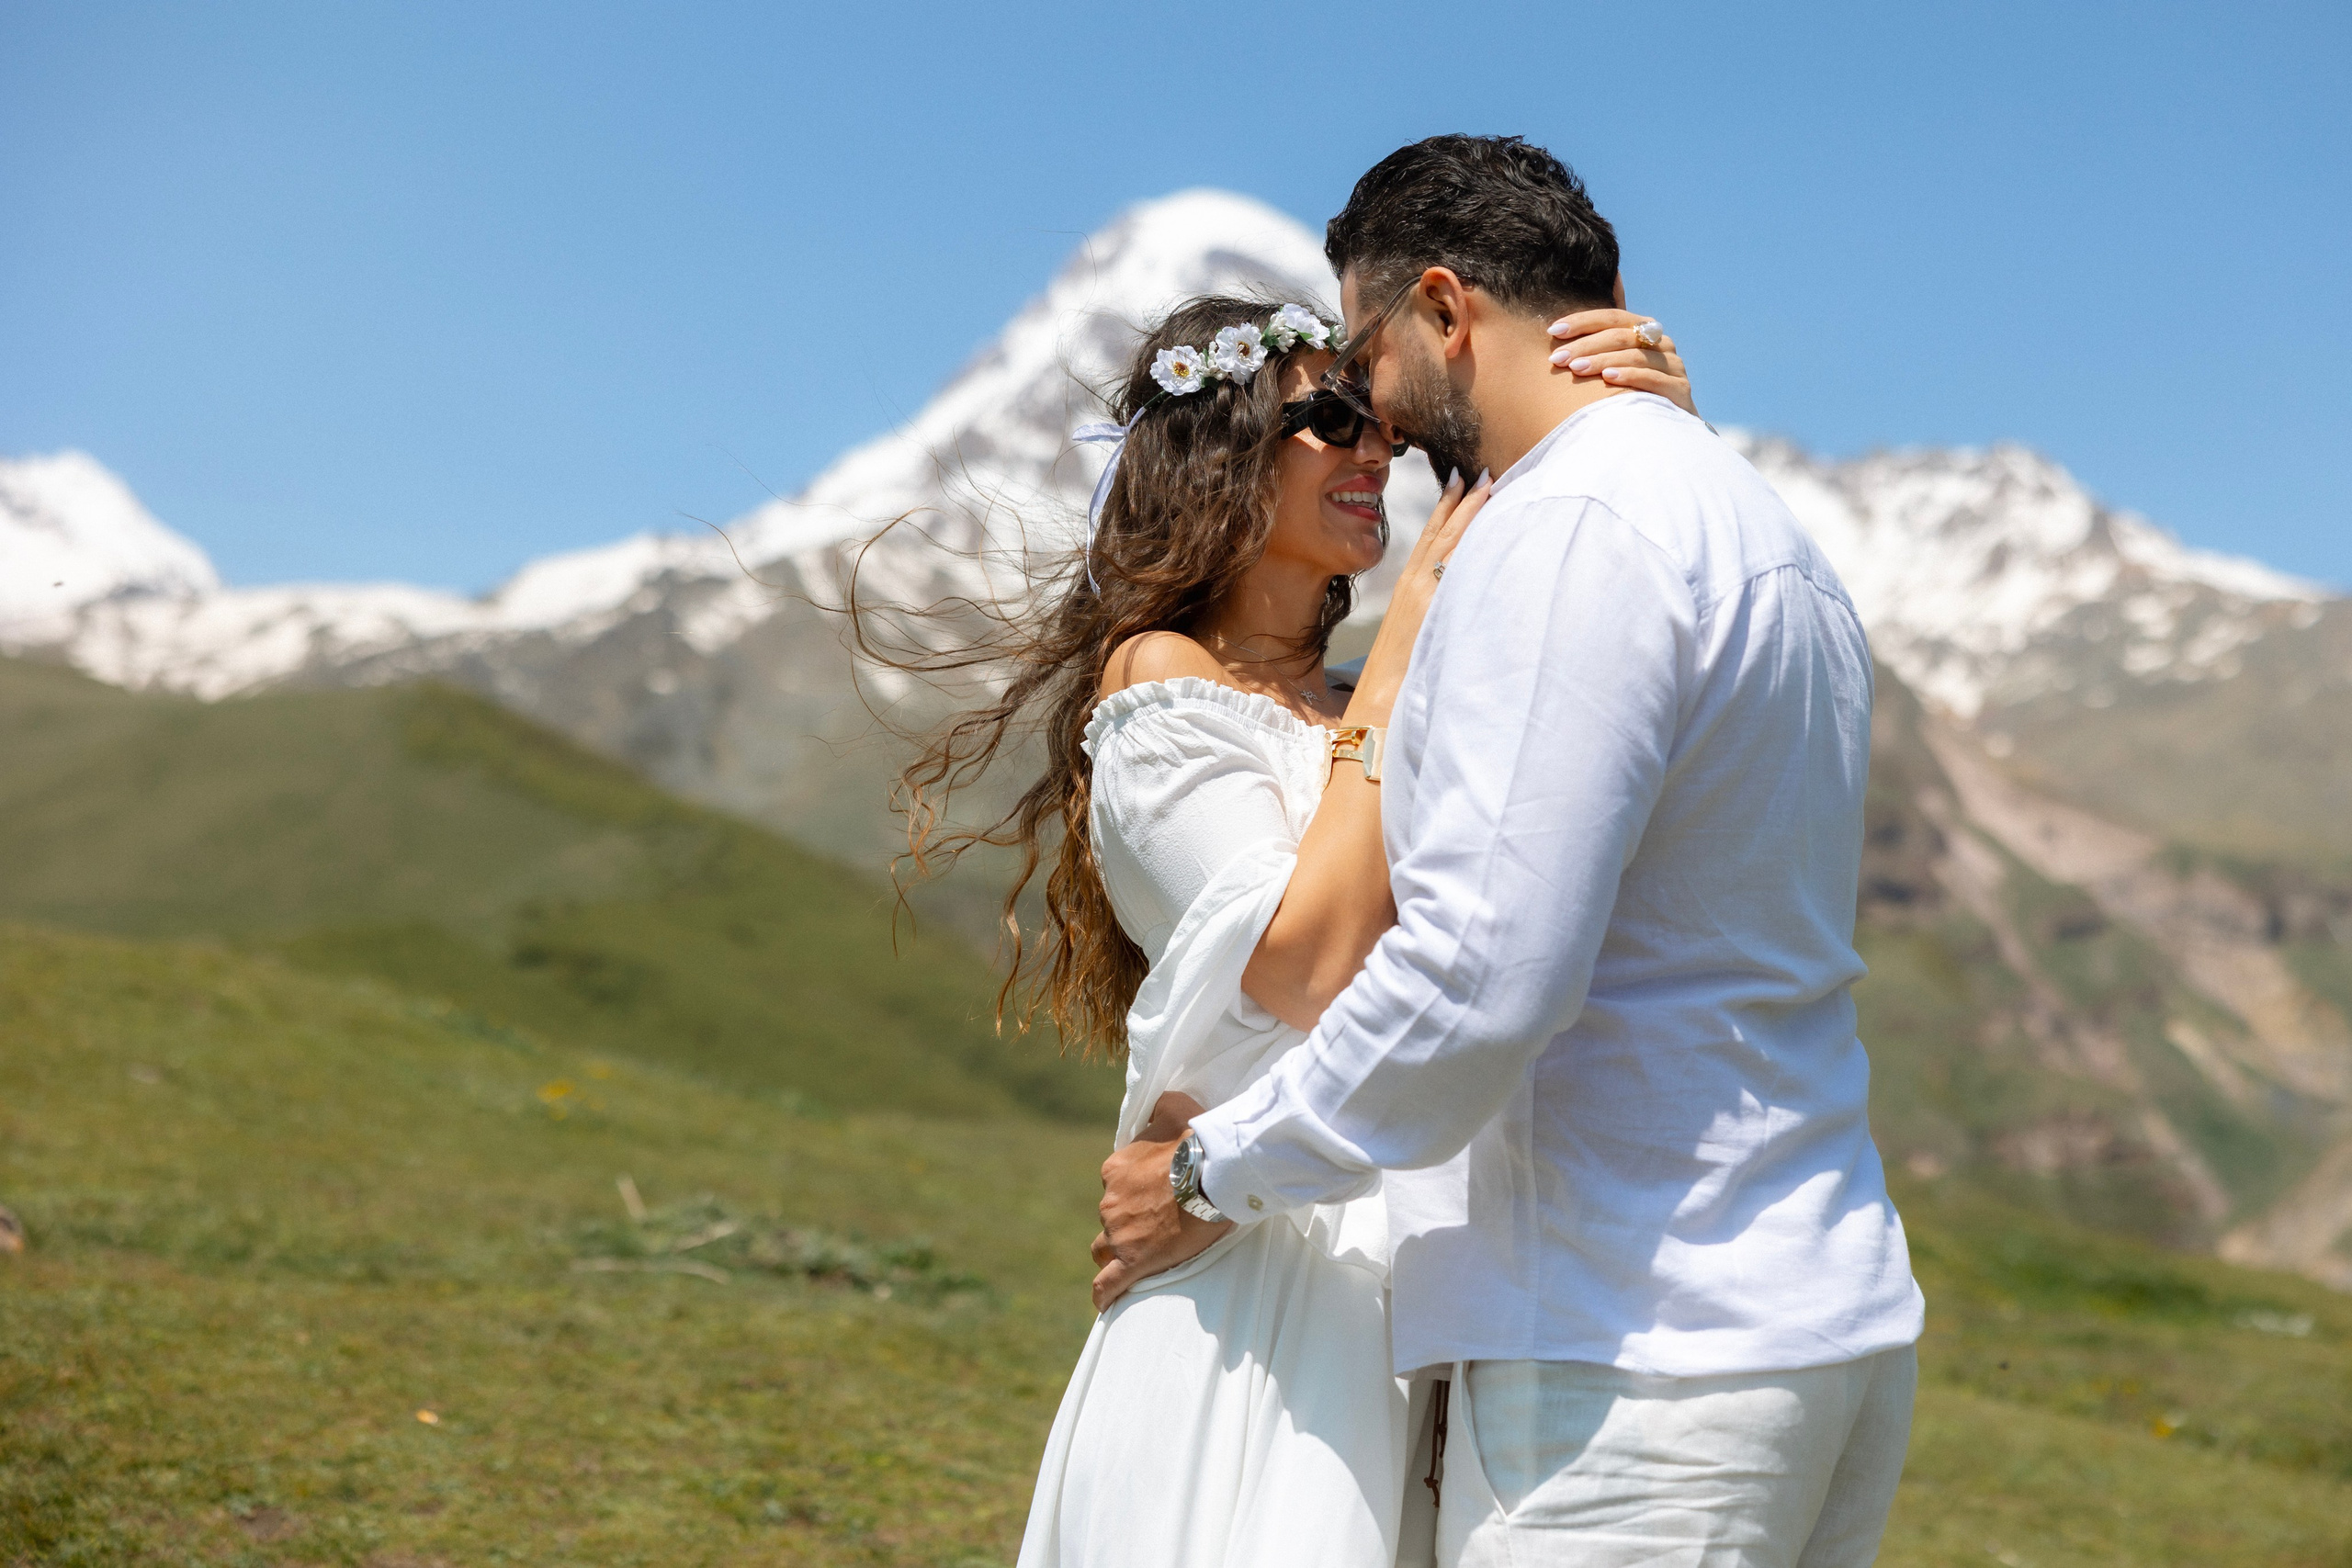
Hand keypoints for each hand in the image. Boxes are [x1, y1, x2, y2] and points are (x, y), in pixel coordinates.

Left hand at [1091, 1091, 1229, 1311]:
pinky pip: (1109, 1284)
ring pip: (1105, 1247)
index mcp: (1115, 1169)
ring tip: (1139, 1256)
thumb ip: (1160, 1107)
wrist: (1213, 1170)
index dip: (1134, 1191)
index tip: (1156, 1195)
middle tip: (1159, 1223)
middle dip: (1128, 1221)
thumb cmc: (1197, 1138)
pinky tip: (1105, 1305)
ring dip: (1117, 1250)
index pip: (1115, 1185)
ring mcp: (1119, 1232)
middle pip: (1110, 1217)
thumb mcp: (1175, 1105)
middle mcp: (1110, 1201)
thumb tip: (1157, 1106)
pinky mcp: (1133, 1260)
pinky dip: (1104, 1295)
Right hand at [1343, 473, 1492, 725]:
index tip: (1462, 480)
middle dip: (1464, 499)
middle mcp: (1414, 584)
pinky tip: (1490, 525)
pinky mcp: (1434, 607)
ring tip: (1491, 483)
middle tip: (1485, 470)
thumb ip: (1434, 611)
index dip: (1446, 507)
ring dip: (1472, 511)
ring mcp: (1423, 594)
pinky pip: (1456, 566)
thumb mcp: (1416, 634)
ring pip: (1450, 541)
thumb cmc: (1398, 676)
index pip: (1430, 537)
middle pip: (1441, 531)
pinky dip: (1471, 542)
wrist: (1380, 702)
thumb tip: (1454, 602)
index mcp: (1409, 589)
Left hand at [1548, 309, 1696, 417]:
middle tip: (1558, 358)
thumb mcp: (1615, 364)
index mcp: (1645, 331)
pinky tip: (1608, 379)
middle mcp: (1662, 344)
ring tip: (1576, 369)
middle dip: (1585, 346)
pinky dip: (1629, 376)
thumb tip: (1580, 306)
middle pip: (1621, 336)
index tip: (1553, 331)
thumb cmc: (1631, 393)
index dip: (1582, 321)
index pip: (1612, 317)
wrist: (1663, 430)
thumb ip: (1602, 338)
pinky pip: (1652, 378)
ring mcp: (1673, 366)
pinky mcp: (1680, 389)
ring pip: (1635, 356)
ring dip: (1602, 361)